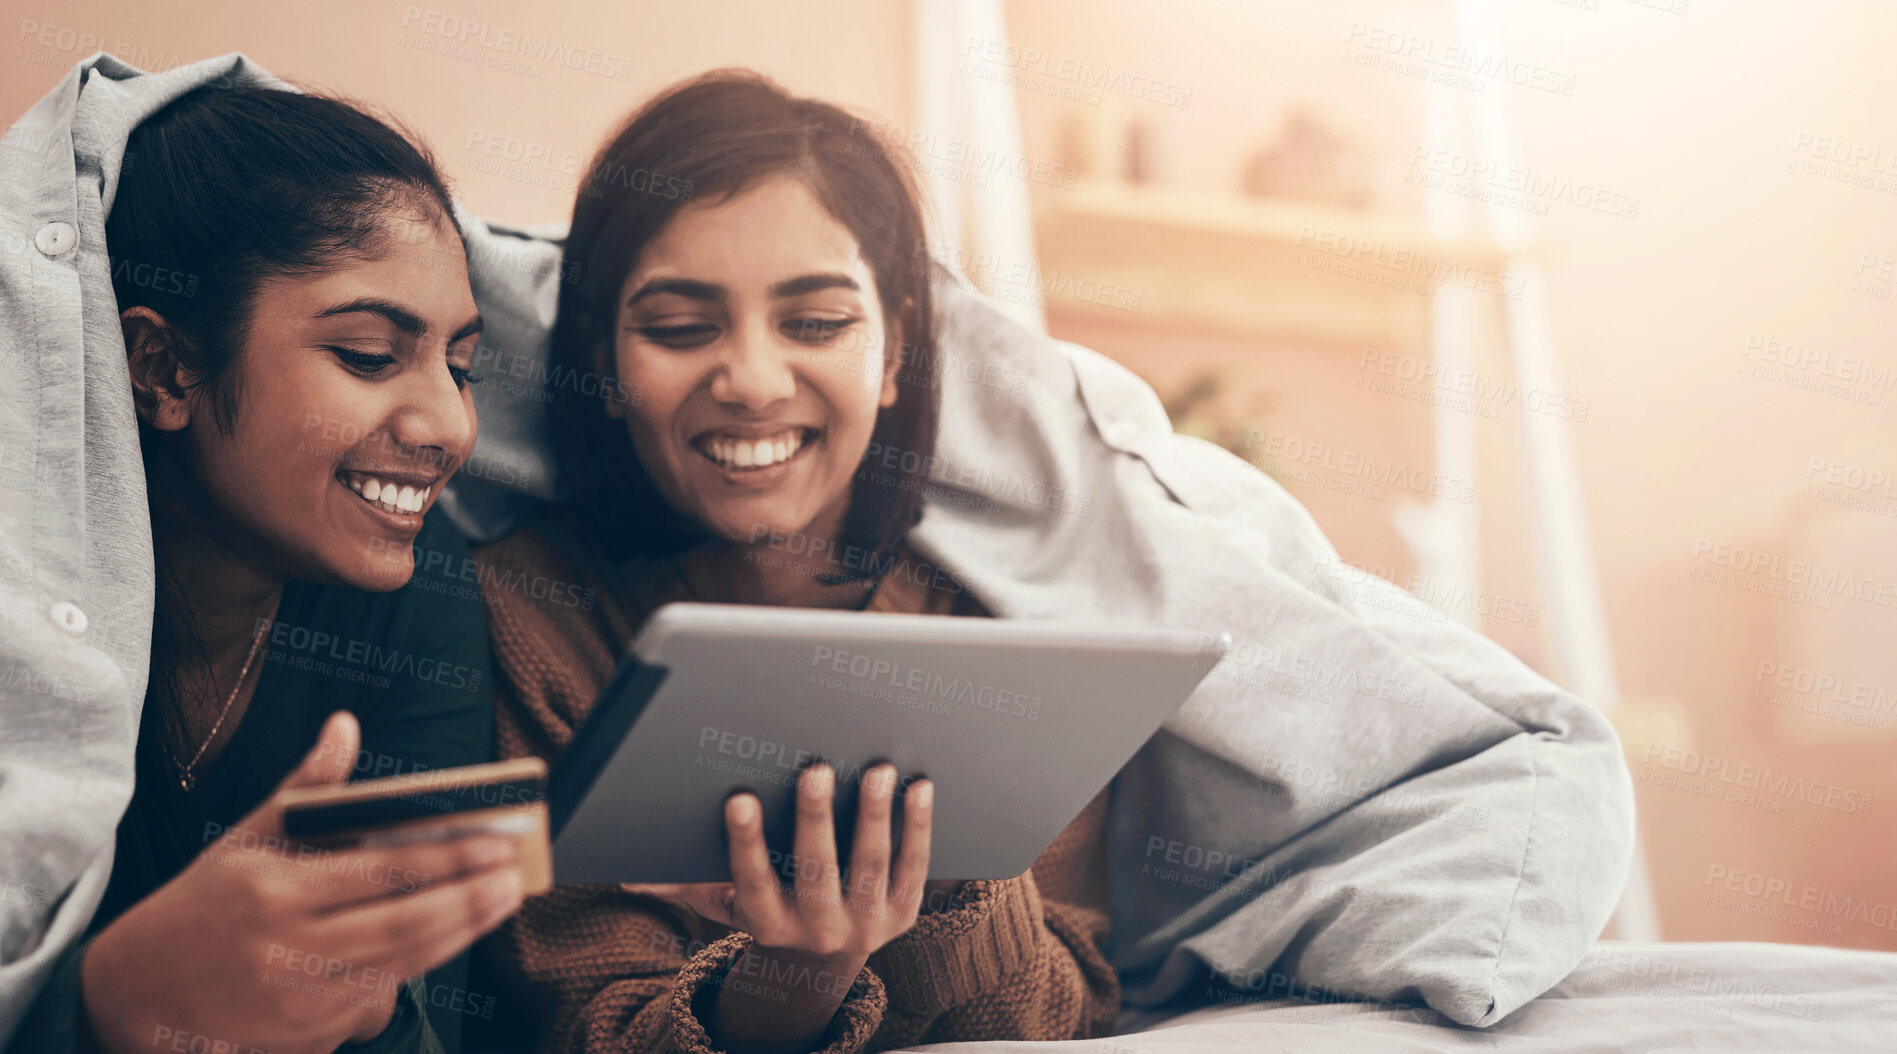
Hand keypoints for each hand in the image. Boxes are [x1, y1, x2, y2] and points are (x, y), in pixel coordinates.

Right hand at [81, 712, 527, 1053]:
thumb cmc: (201, 906)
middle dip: (469, 902)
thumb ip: (304, 789)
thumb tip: (345, 726)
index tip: (494, 844)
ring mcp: (298, 1003)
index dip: (447, 858)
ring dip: (459, 935)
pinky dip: (413, 971)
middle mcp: (287, 952)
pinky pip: (375, 1003)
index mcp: (274, 894)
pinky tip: (444, 941)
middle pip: (405, 926)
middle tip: (513, 879)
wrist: (134, 994)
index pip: (382, 873)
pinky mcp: (304, 1041)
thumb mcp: (244, 840)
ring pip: (402, 967)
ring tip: (498, 904)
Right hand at [626, 762, 933, 1053]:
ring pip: (870, 867)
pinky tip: (918, 787)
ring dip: (875, 817)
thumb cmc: (763, 909)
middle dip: (816, 820)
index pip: (751, 883)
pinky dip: (917, 827)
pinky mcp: (903, 914)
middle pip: (816, 872)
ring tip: (876, 770)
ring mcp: (865, 924)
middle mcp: (817, 930)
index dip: (745, 843)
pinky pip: (913, 867)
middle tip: (816, 768)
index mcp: (766, 924)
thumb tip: (625, 874)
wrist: (821, 962)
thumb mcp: (720, 905)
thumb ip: (681, 883)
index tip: (738, 799)